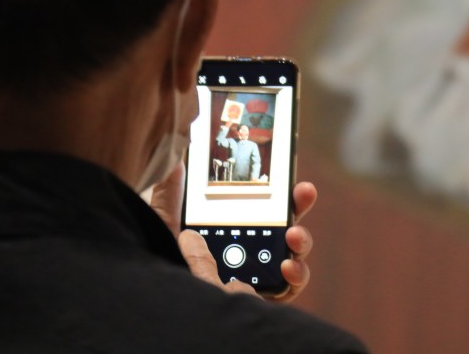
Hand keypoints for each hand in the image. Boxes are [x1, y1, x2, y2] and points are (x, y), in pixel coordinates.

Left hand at [149, 163, 316, 301]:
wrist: (165, 306)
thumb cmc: (166, 267)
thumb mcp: (165, 229)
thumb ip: (170, 197)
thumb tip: (174, 162)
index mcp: (234, 228)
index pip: (264, 204)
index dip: (280, 189)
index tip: (290, 176)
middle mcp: (252, 250)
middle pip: (284, 223)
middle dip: (299, 205)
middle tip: (304, 191)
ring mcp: (261, 275)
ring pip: (294, 254)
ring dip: (301, 240)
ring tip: (293, 234)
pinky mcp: (265, 300)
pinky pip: (290, 288)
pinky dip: (294, 277)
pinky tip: (287, 268)